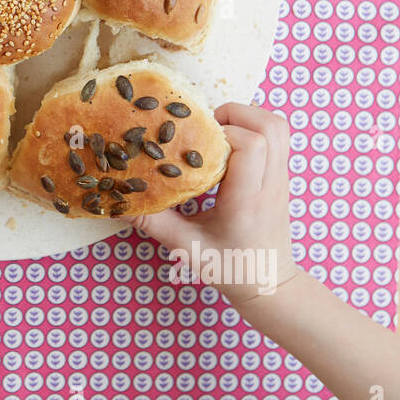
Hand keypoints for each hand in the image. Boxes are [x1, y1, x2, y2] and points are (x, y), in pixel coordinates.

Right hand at [130, 103, 298, 301]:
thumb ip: (152, 221)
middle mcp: (270, 185)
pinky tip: (229, 144)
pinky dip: (254, 128)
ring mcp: (281, 179)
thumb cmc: (229, 268)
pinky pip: (278, 137)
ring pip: (278, 126)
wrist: (269, 284)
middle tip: (206, 127)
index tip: (195, 141)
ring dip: (247, 116)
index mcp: (246, 200)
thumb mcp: (184, 247)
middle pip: (269, 126)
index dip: (222, 133)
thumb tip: (117, 199)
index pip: (250, 145)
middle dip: (235, 114)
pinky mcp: (282, 178)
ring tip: (217, 130)